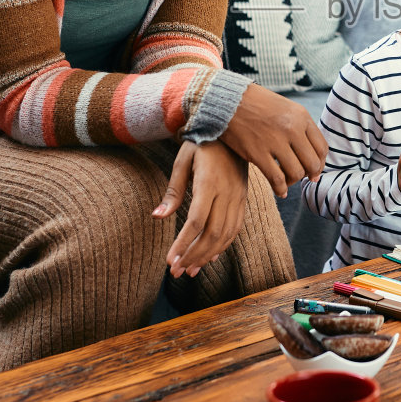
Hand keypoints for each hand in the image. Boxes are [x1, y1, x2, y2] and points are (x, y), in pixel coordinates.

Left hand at [154, 140, 248, 275]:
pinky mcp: (243, 200)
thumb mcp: (182, 161)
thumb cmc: (201, 144)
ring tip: (190, 270)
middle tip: (177, 272)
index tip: (170, 261)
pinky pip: (235, 228)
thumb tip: (157, 217)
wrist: (230, 129)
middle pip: (212, 234)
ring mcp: (238, 197)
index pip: (196, 222)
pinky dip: (223, 246)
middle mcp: (228, 193)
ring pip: (226, 235)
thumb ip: (173, 192)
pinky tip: (210, 257)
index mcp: (209, 183)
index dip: (183, 245)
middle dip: (193, 257)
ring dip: (207, 256)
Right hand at [219, 84, 329, 197]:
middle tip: (302, 178)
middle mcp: (292, 128)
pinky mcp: (257, 153)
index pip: (321, 148)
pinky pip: (276, 178)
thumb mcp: (285, 107)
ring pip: (296, 173)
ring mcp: (275, 141)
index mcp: (301, 116)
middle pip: (312, 163)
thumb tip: (311, 155)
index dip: (320, 164)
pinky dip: (280, 188)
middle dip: (309, 175)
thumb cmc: (256, 104)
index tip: (314, 171)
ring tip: (286, 181)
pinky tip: (279, 191)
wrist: (228, 100)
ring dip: (293, 181)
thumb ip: (299, 127)